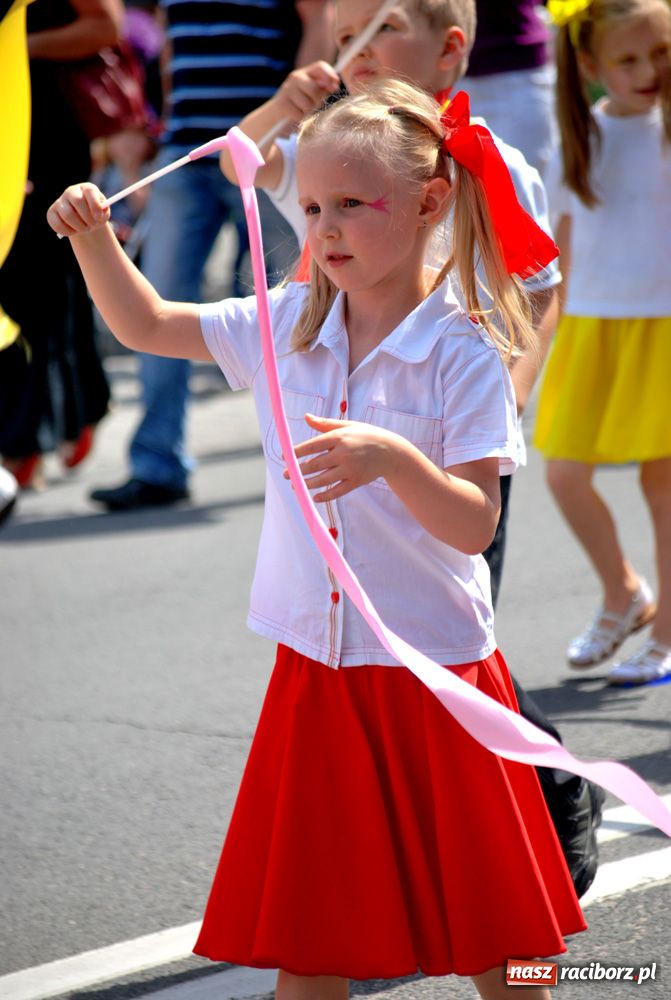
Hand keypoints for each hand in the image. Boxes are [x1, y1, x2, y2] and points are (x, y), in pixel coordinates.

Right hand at [47, 183, 110, 237]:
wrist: (85, 222)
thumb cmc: (96, 216)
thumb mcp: (103, 213)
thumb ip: (104, 211)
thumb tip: (100, 212)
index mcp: (87, 189)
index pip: (90, 191)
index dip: (95, 205)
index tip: (98, 218)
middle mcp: (71, 191)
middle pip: (77, 201)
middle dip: (87, 217)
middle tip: (93, 226)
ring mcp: (60, 201)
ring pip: (67, 214)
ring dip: (79, 226)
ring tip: (85, 229)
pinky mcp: (52, 213)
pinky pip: (57, 224)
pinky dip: (68, 232)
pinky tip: (74, 231)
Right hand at [274, 61, 340, 124]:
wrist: (278, 114)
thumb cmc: (302, 104)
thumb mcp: (314, 93)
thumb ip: (325, 88)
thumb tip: (334, 86)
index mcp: (306, 72)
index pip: (321, 66)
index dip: (330, 76)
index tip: (334, 88)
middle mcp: (296, 77)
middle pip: (314, 90)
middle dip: (317, 102)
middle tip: (313, 105)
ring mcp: (287, 89)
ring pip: (307, 105)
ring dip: (308, 112)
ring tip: (303, 111)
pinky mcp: (282, 103)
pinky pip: (299, 115)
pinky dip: (300, 119)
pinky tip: (296, 115)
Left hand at [285, 413, 400, 501]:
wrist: (391, 451)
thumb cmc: (366, 435)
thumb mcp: (347, 425)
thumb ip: (324, 424)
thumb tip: (305, 417)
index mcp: (339, 437)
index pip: (312, 445)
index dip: (296, 452)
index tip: (285, 456)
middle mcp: (344, 453)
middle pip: (315, 464)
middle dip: (297, 470)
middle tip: (286, 474)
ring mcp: (350, 469)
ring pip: (323, 479)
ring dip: (307, 484)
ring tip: (296, 486)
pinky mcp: (356, 481)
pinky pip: (338, 491)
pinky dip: (325, 496)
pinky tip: (315, 497)